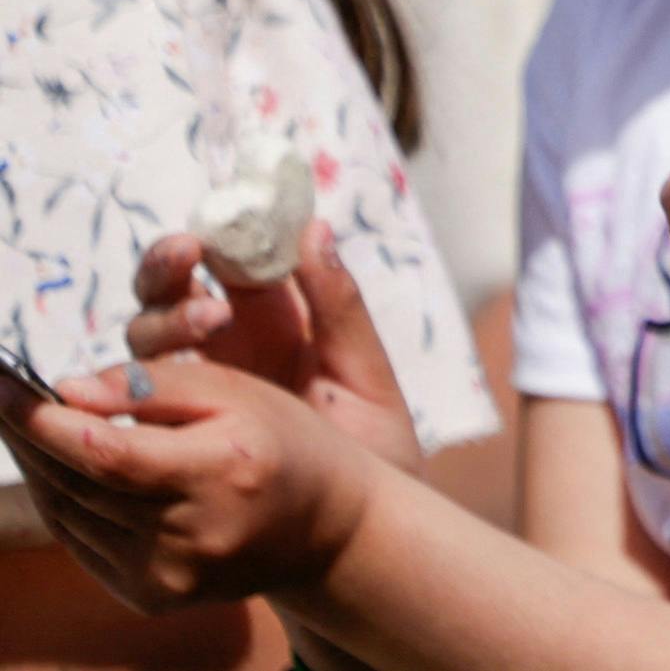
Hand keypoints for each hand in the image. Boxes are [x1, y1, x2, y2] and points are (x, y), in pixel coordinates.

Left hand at [0, 357, 379, 613]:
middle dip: (32, 436)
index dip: (48, 425)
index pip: (110, 455)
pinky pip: (84, 543)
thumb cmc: (286, 442)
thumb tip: (69, 390)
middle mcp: (192, 534)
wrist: (326, 529)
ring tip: (24, 424)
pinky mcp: (153, 595)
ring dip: (40, 467)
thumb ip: (158, 385)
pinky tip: (59, 468)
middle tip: (3, 394)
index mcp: (222, 471)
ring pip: (72, 515)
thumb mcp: (239, 392)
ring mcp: (170, 575)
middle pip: (82, 484)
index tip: (6, 385)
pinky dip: (63, 502)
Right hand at [122, 223, 420, 471]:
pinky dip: (131, 390)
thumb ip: (339, 307)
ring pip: (145, 344)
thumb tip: (316, 227)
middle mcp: (224, 350)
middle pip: (169, 296)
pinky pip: (133, 408)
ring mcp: (194, 393)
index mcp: (274, 323)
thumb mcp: (365, 376)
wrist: (362, 537)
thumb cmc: (374, 452)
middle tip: (188, 259)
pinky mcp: (173, 439)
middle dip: (168, 270)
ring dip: (164, 323)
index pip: (224, 265)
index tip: (213, 233)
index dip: (211, 242)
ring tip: (205, 323)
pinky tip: (151, 387)